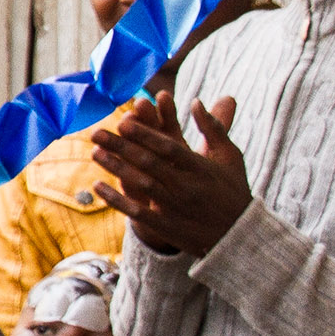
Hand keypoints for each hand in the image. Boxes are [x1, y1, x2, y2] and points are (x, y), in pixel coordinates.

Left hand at [91, 92, 251, 254]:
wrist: (240, 234)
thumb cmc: (233, 189)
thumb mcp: (229, 156)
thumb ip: (213, 128)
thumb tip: (196, 100)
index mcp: (202, 168)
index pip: (169, 147)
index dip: (146, 135)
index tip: (123, 121)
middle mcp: (187, 186)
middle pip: (149, 163)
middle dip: (121, 147)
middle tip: (96, 133)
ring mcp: (175, 207)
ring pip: (141, 184)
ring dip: (116, 168)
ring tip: (95, 152)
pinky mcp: (166, 225)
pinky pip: (137, 212)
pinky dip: (116, 199)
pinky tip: (97, 186)